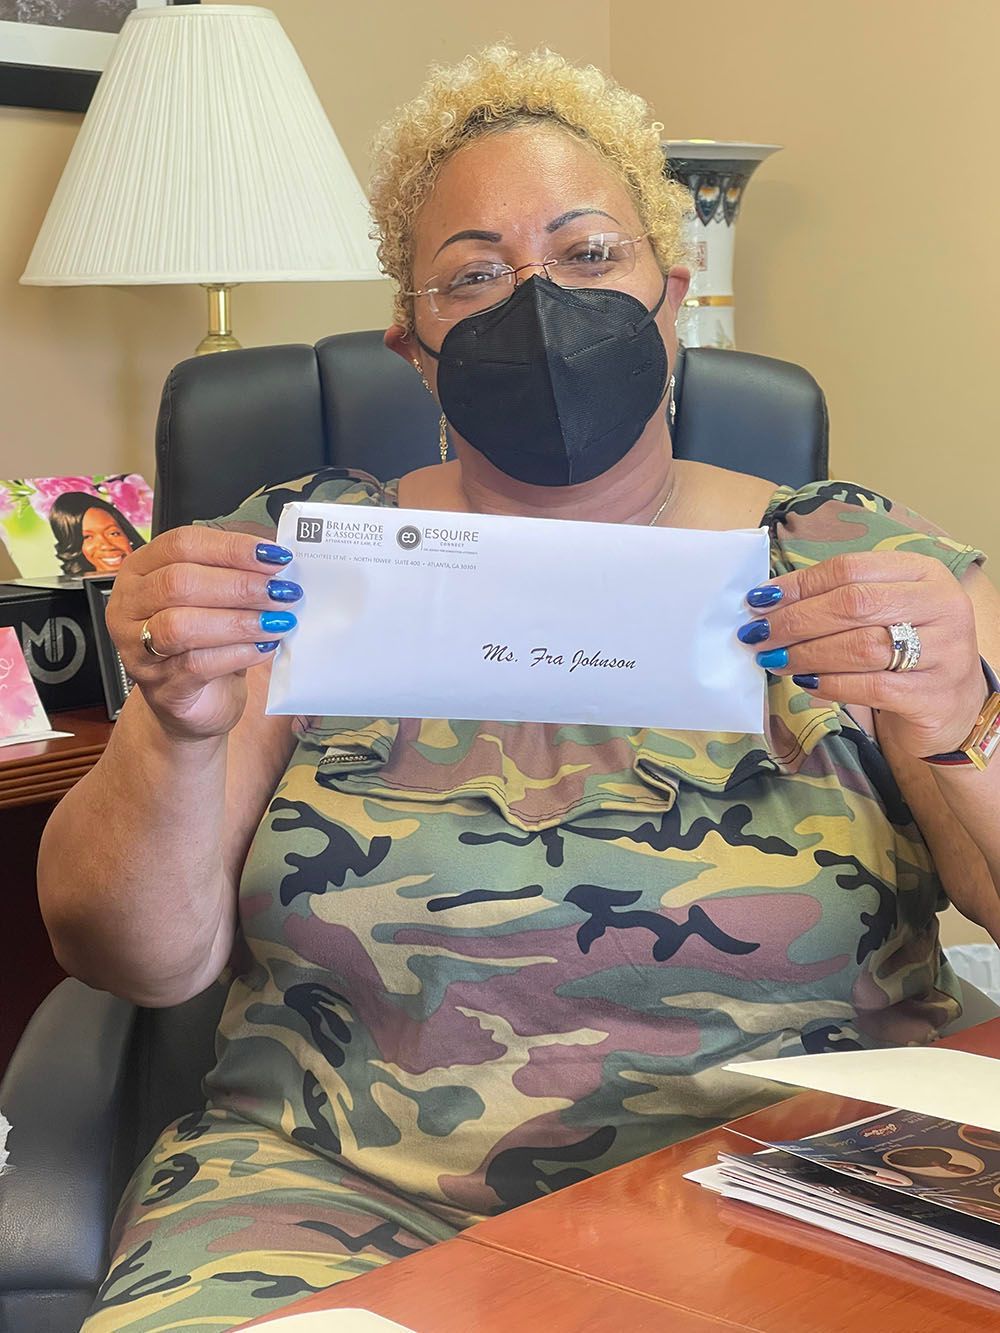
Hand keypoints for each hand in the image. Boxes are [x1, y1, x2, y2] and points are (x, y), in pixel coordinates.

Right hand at [106, 528, 299, 739]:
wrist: (197, 702)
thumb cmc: (207, 642)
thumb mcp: (218, 600)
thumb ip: (238, 575)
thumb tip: (278, 560)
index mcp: (142, 570)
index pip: (182, 544)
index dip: (231, 548)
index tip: (274, 557)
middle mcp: (130, 606)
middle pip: (179, 582)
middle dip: (239, 585)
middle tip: (281, 591)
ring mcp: (137, 649)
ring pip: (182, 625)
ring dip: (239, 620)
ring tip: (277, 621)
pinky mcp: (161, 687)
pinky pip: (197, 665)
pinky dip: (238, 653)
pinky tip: (264, 648)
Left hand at [739, 551, 985, 758]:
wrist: (953, 705)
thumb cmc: (906, 649)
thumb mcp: (886, 611)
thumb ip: (838, 599)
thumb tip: (769, 601)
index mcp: (923, 572)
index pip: (850, 569)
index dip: (800, 585)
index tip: (761, 600)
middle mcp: (941, 606)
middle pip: (853, 605)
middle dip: (796, 620)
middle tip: (759, 635)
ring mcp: (944, 652)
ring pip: (861, 646)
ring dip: (807, 653)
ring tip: (774, 660)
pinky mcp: (934, 695)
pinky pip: (871, 686)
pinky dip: (830, 684)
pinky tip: (806, 683)